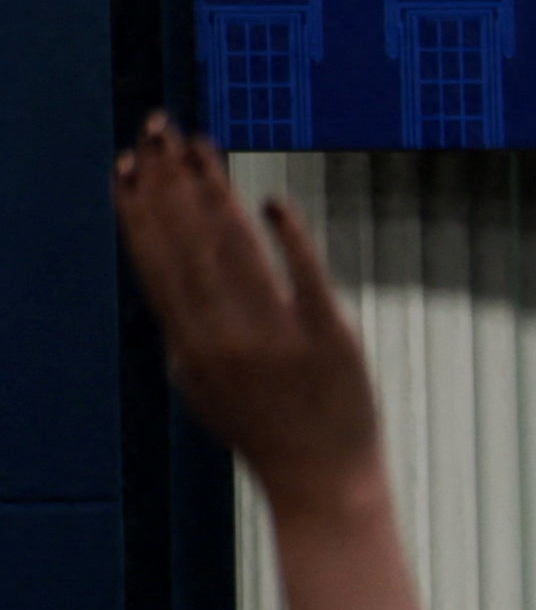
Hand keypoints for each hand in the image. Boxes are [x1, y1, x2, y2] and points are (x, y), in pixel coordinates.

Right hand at [115, 117, 420, 609]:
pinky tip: (271, 200)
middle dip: (171, 181)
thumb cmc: (263, 429)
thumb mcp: (204, 385)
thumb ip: (184, 332)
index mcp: (191, 347)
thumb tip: (162, 276)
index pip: (158, 262)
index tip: (129, 162)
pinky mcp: (332, 340)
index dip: (141, 209)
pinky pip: (307, 278)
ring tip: (202, 146)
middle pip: (192, 243)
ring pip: (239, 251)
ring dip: (217, 192)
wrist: (322, 482)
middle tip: (159, 126)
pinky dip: (289, 237)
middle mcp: (226, 338)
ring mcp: (279, 338)